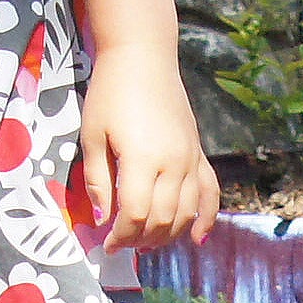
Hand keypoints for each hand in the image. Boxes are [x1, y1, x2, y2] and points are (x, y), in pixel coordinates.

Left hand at [78, 41, 220, 251]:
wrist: (143, 57)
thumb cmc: (110, 93)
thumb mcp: (91, 136)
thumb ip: (96, 180)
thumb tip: (103, 219)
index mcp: (142, 160)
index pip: (136, 216)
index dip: (121, 237)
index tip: (107, 245)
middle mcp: (173, 163)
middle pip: (163, 220)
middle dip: (141, 240)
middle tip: (122, 244)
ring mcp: (191, 158)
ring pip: (186, 213)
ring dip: (167, 235)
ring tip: (146, 243)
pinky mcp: (199, 152)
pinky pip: (210, 192)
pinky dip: (206, 218)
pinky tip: (196, 238)